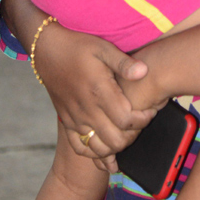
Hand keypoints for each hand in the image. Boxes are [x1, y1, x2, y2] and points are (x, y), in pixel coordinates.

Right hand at [35, 21, 156, 170]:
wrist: (47, 50)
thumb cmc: (79, 47)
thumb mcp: (103, 48)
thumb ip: (124, 63)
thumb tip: (144, 72)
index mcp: (98, 92)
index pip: (126, 120)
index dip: (143, 120)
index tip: (152, 110)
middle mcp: (86, 110)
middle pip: (115, 140)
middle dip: (134, 135)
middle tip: (142, 122)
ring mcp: (74, 118)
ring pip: (98, 148)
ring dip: (116, 147)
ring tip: (128, 133)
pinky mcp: (66, 121)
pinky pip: (79, 147)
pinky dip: (94, 153)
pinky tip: (107, 150)